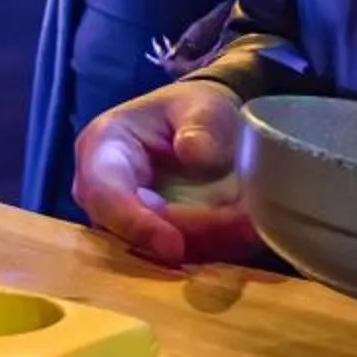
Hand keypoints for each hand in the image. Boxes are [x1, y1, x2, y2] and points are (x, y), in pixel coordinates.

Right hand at [72, 80, 257, 266]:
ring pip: (159, 252)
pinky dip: (217, 247)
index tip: (174, 245)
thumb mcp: (201, 103)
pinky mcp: (157, 240)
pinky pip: (183, 254)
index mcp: (104, 149)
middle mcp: (107, 193)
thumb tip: (194, 153)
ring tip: (252, 225)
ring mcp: (130, 221)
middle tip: (241, 227)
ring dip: (208, 245)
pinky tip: (248, 231)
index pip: (104, 194)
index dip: (134, 224)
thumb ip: (200, 122)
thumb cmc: (192, 109)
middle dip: (187, 237)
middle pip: (130, 233)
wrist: (202, 124)